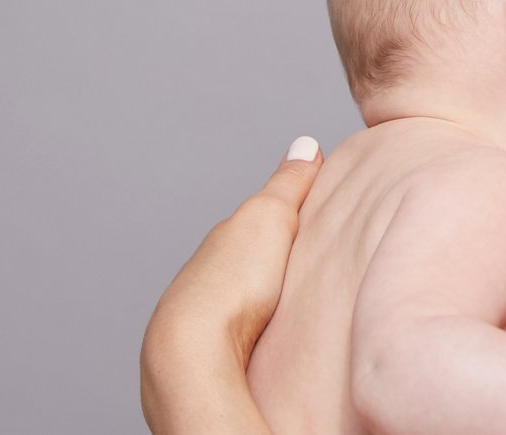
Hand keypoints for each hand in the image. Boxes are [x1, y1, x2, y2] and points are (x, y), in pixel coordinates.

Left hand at [139, 138, 323, 434]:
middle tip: (314, 263)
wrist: (191, 356)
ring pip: (242, 304)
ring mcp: (207, 322)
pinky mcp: (213, 361)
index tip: (312, 217)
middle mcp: (207, 279)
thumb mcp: (269, 217)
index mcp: (223, 243)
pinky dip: (259, 334)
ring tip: (301, 307)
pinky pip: (244, 339)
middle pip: (247, 265)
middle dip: (273, 263)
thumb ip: (288, 184)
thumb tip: (303, 144)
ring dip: (266, 303)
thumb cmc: (229, 286)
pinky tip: (277, 343)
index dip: (285, 219)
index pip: (256, 224)